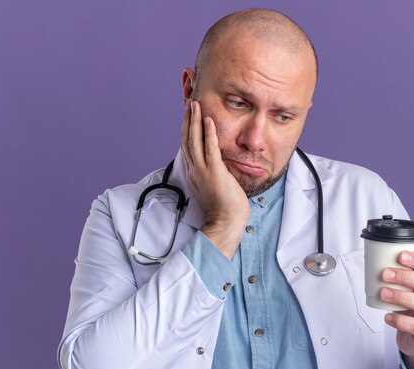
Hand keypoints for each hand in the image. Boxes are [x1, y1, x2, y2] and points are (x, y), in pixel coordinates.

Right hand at [181, 101, 249, 258]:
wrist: (225, 221)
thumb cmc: (224, 207)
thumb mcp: (214, 185)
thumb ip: (213, 171)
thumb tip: (219, 162)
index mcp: (194, 173)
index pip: (188, 146)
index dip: (187, 128)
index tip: (189, 115)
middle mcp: (194, 170)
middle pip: (187, 139)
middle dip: (188, 119)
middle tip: (190, 103)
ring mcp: (202, 171)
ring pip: (195, 141)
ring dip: (195, 121)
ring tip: (195, 105)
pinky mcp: (214, 172)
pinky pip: (210, 149)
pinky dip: (208, 133)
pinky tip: (209, 120)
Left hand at [380, 251, 413, 368]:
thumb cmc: (411, 309)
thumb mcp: (409, 291)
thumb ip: (399, 278)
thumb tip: (373, 261)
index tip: (401, 256)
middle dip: (406, 277)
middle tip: (385, 274)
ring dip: (401, 297)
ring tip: (383, 293)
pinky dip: (400, 321)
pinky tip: (388, 316)